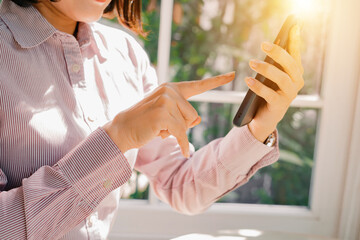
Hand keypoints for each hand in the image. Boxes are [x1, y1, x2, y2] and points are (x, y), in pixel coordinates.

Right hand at [103, 72, 234, 157]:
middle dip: (182, 126)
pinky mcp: (161, 113)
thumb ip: (184, 115)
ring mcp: (165, 100)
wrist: (123, 129)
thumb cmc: (146, 123)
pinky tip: (183, 151)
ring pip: (187, 124)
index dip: (217, 81)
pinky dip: (182, 144)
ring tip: (158, 129)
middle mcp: (169, 90)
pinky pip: (181, 132)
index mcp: (171, 89)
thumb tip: (198, 119)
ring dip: (176, 133)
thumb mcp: (168, 118)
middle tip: (162, 126)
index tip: (233, 75)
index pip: (198, 85)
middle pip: (193, 115)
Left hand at [246, 25, 303, 141]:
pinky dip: (258, 87)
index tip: (292, 27)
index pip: (295, 54)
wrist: (265, 118)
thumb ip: (274, 63)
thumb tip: (270, 45)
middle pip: (290, 65)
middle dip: (278, 52)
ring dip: (266, 69)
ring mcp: (289, 95)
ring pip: (281, 78)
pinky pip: (269, 94)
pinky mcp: (279, 106)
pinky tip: (247, 80)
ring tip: (251, 62)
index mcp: (295, 73)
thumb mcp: (271, 77)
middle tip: (263, 44)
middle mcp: (296, 83)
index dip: (295, 41)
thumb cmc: (268, 93)